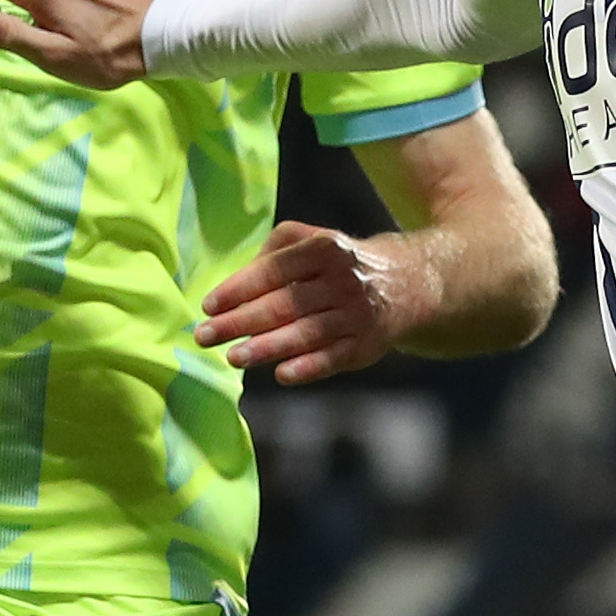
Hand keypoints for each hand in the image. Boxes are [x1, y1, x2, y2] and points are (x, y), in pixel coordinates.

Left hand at [201, 221, 431, 384]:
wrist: (410, 282)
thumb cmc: (343, 263)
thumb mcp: (316, 240)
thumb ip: (276, 251)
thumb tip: (238, 282)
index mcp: (326, 249)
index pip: (274, 270)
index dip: (239, 288)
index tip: (207, 306)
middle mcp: (343, 280)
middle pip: (285, 303)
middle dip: (240, 321)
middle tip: (205, 336)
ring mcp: (357, 314)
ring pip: (306, 333)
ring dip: (267, 347)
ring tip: (234, 357)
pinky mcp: (366, 345)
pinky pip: (334, 358)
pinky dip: (309, 367)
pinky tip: (281, 375)